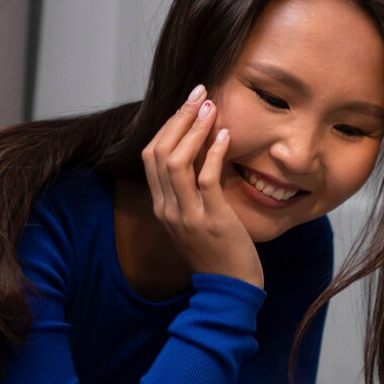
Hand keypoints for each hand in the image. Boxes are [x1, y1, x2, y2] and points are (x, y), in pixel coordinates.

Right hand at [141, 87, 262, 287]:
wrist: (231, 290)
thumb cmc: (220, 250)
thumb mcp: (198, 216)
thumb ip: (194, 189)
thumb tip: (204, 151)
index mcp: (162, 206)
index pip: (152, 155)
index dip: (168, 125)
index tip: (188, 102)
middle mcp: (168, 208)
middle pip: (159, 152)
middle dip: (178, 118)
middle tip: (200, 93)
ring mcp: (187, 215)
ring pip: (176, 161)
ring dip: (194, 129)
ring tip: (212, 107)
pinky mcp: (211, 220)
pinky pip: (206, 179)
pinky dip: (214, 153)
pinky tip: (225, 136)